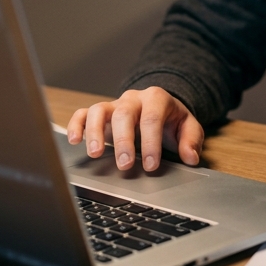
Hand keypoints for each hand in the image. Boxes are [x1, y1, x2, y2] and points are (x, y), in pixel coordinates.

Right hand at [66, 87, 203, 171]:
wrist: (159, 105)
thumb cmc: (172, 119)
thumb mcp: (188, 127)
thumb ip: (191, 140)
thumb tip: (190, 157)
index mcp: (156, 99)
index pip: (152, 118)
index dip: (151, 142)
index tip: (151, 166)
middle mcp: (133, 99)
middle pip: (124, 114)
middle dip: (123, 141)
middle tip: (124, 165)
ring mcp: (114, 104)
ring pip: (99, 110)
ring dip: (95, 132)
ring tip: (94, 154)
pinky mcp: (100, 112)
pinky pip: (83, 113)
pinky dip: (76, 125)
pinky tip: (74, 140)